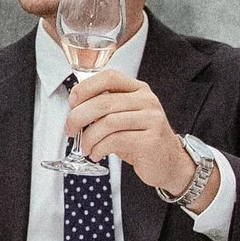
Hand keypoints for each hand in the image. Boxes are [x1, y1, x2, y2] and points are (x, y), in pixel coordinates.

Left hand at [64, 68, 194, 193]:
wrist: (170, 163)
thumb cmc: (142, 140)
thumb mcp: (125, 118)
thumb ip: (106, 109)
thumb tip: (74, 110)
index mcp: (139, 90)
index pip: (109, 77)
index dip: (85, 88)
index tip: (72, 102)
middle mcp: (147, 101)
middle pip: (103, 102)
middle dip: (78, 117)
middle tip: (69, 130)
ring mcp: (151, 120)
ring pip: (107, 123)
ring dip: (88, 138)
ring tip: (85, 148)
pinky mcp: (151, 141)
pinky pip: (115, 141)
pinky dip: (99, 149)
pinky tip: (96, 154)